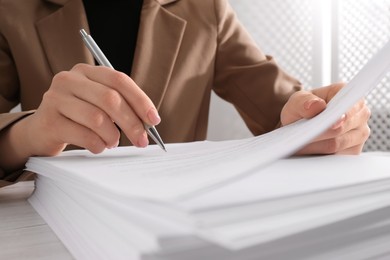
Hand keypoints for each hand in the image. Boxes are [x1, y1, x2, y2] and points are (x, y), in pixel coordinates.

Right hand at [22, 63, 160, 155]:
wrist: (41, 131)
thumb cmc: (77, 117)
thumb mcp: (98, 104)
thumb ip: (121, 105)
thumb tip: (149, 121)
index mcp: (86, 71)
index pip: (119, 80)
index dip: (140, 100)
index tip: (154, 120)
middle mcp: (69, 80)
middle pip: (110, 99)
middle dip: (132, 123)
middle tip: (142, 140)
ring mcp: (56, 98)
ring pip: (98, 119)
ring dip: (113, 136)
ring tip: (112, 142)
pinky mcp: (49, 120)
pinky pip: (84, 136)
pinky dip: (98, 145)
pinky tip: (99, 147)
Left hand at [280, 82, 370, 154]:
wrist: (300, 127)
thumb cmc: (301, 110)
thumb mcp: (296, 102)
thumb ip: (303, 101)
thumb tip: (317, 106)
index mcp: (348, 94)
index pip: (347, 105)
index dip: (338, 115)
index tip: (327, 124)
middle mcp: (360, 113)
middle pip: (341, 128)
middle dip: (319, 133)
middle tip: (302, 137)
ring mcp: (359, 133)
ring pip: (338, 144)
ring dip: (316, 146)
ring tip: (299, 145)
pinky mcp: (354, 151)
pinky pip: (338, 157)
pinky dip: (321, 156)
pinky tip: (308, 154)